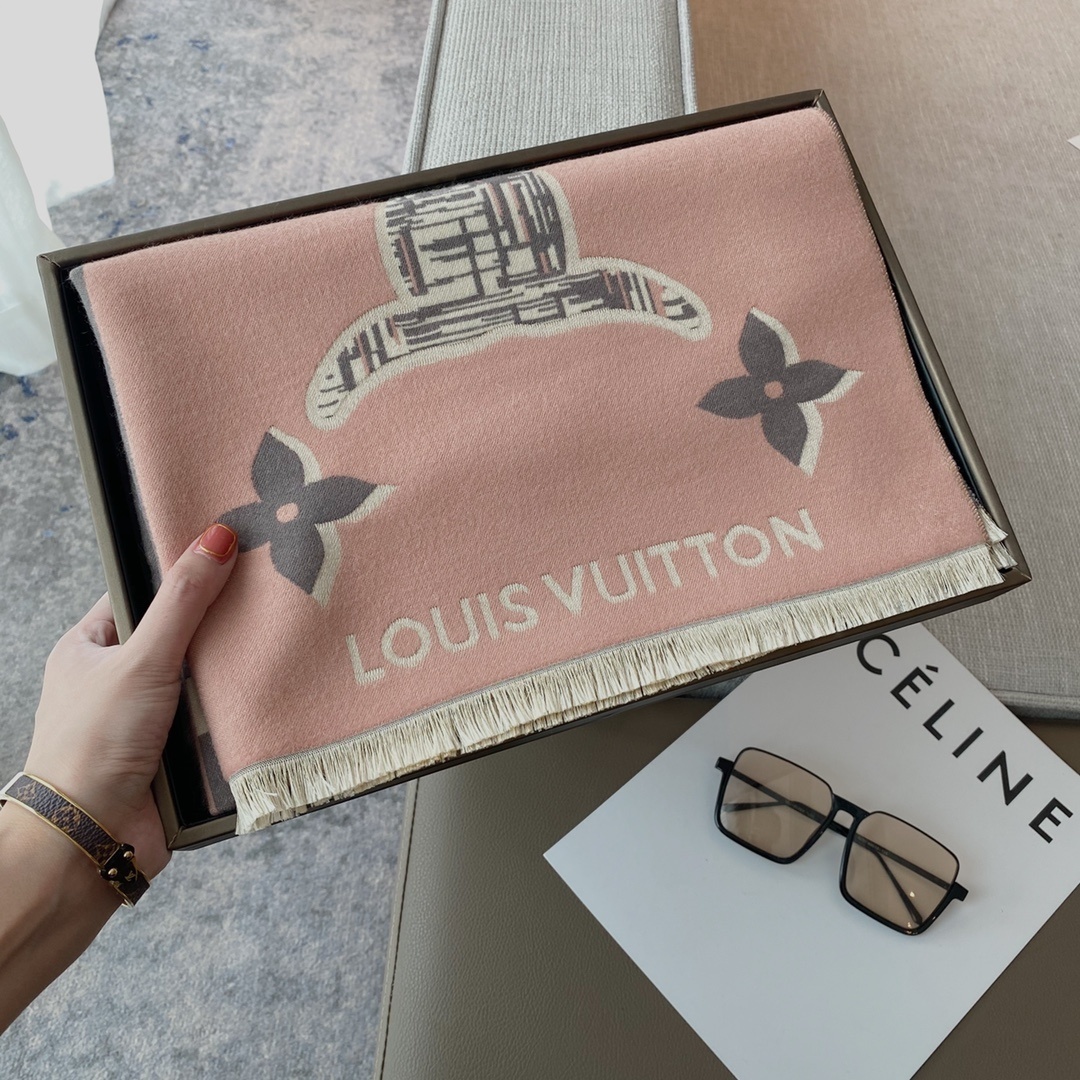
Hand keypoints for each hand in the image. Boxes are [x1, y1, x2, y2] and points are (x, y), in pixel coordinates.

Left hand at [21, 522, 238, 880]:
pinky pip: (217, 721)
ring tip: (276, 643)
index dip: (181, 576)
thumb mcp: (141, 658)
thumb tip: (217, 537)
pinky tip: (268, 695)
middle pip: (181, 637)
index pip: (141, 595)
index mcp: (89, 648)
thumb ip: (183, 600)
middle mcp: (118, 681)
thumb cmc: (93, 744)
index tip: (229, 555)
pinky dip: (237, 714)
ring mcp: (148, 719)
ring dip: (229, 677)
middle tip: (264, 599)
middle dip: (217, 630)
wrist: (92, 839)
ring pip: (203, 681)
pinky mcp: (176, 754)